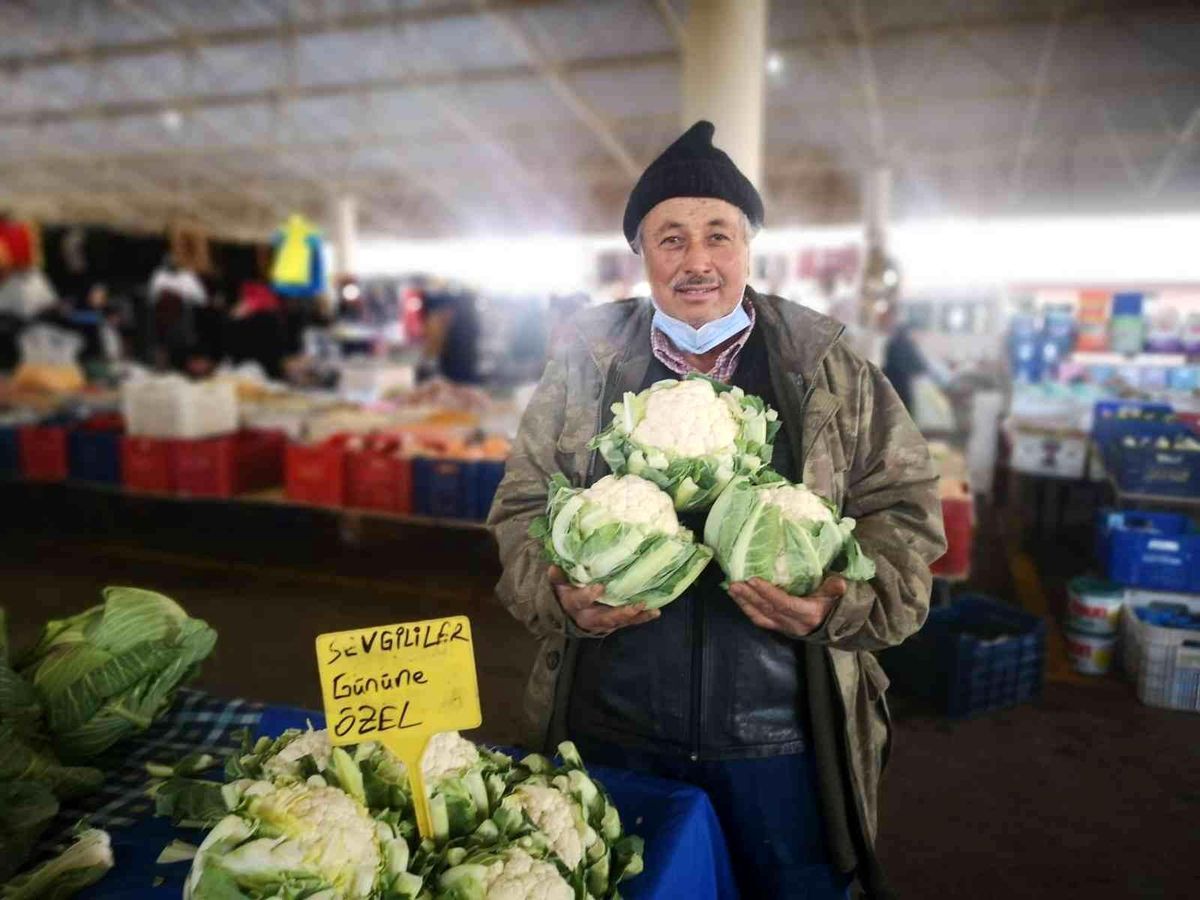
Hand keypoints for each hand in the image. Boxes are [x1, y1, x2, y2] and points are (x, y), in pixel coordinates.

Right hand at [548, 565, 659, 634]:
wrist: (568, 616)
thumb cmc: (566, 593)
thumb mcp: (559, 585)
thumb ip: (558, 577)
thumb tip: (553, 567)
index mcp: (573, 605)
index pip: (580, 601)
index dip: (589, 595)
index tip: (600, 587)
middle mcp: (588, 617)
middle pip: (605, 617)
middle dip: (620, 612)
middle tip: (636, 605)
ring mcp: (602, 622)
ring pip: (618, 621)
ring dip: (634, 616)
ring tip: (648, 608)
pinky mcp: (613, 624)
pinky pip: (628, 623)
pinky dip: (641, 618)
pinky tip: (655, 612)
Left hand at [727, 575, 846, 638]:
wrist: (835, 628)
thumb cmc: (833, 606)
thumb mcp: (836, 596)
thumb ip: (834, 589)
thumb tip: (839, 583)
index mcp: (808, 614)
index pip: (784, 604)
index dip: (768, 593)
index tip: (753, 580)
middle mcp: (794, 623)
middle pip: (768, 610)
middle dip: (749, 597)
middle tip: (734, 583)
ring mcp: (784, 627)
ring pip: (761, 617)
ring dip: (744, 603)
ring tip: (732, 589)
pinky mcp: (779, 628)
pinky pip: (760, 620)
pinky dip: (748, 609)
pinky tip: (738, 599)